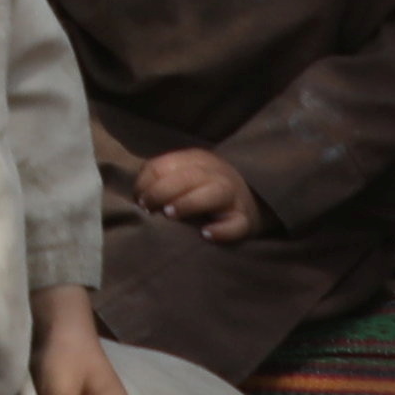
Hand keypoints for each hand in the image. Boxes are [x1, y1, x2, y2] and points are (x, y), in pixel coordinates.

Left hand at [123, 146, 261, 240]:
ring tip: (170, 214)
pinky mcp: (244, 221)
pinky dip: (222, 230)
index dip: (146, 183)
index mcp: (196, 160)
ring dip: (189, 202)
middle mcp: (216, 174)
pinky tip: (206, 234)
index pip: (165, 165)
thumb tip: (138, 198)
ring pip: (214, 194)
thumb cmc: (204, 192)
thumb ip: (160, 181)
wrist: (255, 200)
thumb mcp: (184, 177)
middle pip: (188, 176)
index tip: (139, 201)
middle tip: (148, 208)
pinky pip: (236, 224)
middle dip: (162, 190)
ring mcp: (233, 196)